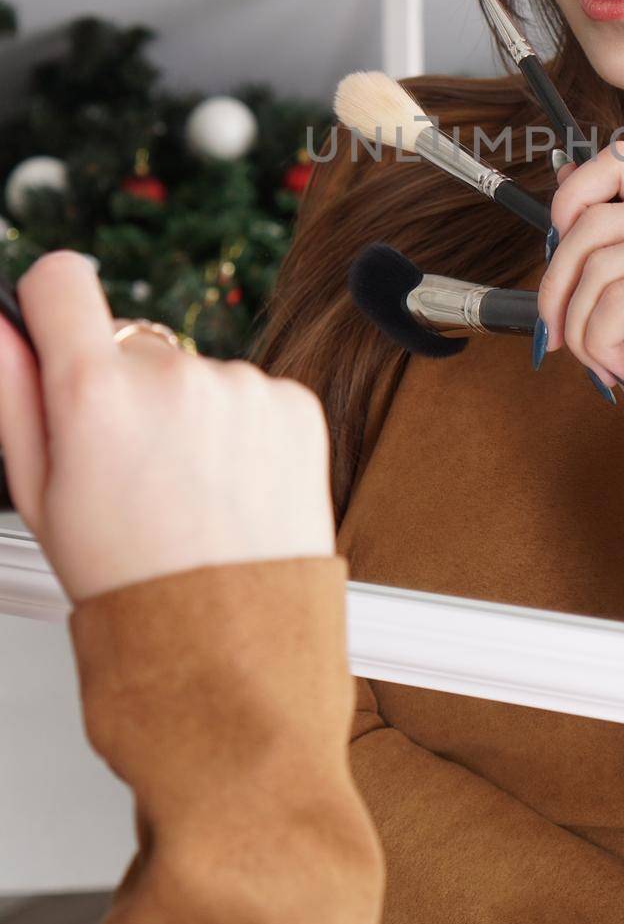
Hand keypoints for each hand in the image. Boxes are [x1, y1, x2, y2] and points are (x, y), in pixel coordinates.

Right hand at [0, 250, 335, 602]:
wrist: (228, 645)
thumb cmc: (128, 583)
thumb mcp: (39, 495)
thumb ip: (13, 392)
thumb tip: (1, 324)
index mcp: (96, 394)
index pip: (61, 278)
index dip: (51, 301)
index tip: (57, 328)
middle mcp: (174, 375)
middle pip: (133, 343)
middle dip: (126, 390)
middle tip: (133, 469)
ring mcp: (241, 386)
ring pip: (194, 375)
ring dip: (188, 414)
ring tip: (189, 491)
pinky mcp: (294, 402)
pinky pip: (250, 394)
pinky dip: (240, 430)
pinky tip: (230, 488)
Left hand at [539, 141, 623, 422]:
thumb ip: (608, 238)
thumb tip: (564, 176)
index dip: (575, 192)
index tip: (554, 238)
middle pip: (596, 218)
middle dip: (557, 281)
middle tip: (554, 331)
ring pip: (601, 265)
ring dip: (581, 325)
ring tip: (600, 359)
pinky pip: (620, 297)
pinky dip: (602, 339)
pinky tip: (622, 367)